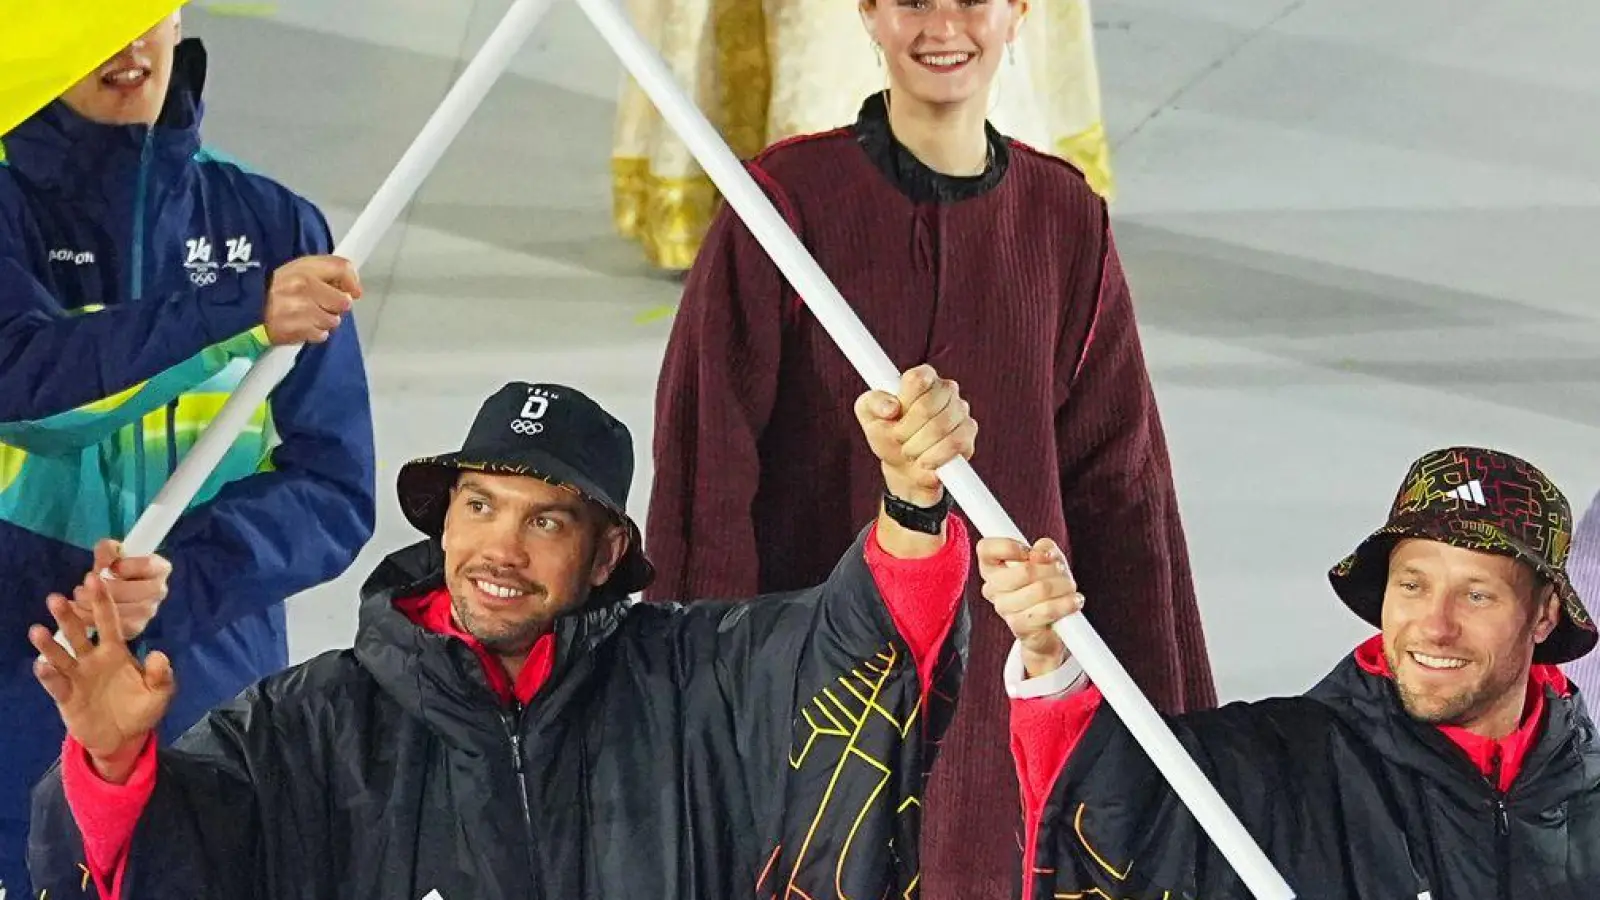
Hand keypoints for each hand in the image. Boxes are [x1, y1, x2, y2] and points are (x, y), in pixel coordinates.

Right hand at [30, 574, 174, 782]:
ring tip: (37, 630)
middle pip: (78, 633)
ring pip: (61, 656)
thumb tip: (158, 654)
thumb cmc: (140, 709)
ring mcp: (78, 677)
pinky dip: (49, 675)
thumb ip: (162, 675)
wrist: (124, 738)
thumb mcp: (159, 693)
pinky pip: (57, 684)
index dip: (102, 601)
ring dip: (49, 644)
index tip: (95, 578)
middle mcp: (93, 659)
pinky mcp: (67, 697)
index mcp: (115, 652)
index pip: (108, 622)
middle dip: (68, 616)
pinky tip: (43, 664)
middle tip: (56, 598)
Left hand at [70, 540, 169, 638]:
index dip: (126, 566)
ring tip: (79, 597)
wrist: (109, 592)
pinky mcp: (136, 628)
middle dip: (105, 589)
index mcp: (159, 568)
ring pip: (125, 611)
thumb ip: (106, 550)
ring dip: (95, 605)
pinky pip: (114, 627)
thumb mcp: (109, 554)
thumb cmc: (111, 570)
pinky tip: (78, 611)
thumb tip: (104, 559)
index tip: (110, 568)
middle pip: (136, 592)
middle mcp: (159, 590)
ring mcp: (149, 611)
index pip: (148, 565)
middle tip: (86, 584)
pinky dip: (92, 619)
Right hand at [263, 255, 361, 345]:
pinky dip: (314, 333)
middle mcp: (303, 286)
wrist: (245, 310)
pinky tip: (300, 325)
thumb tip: (354, 289)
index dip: (352, 282)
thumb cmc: (273, 291)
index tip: (352, 291)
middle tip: (319, 304)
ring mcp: (300, 309)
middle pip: (344, 302)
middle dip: (335, 306)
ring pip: (333, 320)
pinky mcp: (296, 329)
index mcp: (304, 268)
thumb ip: (327, 271)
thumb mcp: (298, 269)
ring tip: (305, 315)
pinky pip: (321, 335)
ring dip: (323, 321)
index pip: (343, 268)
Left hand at [855, 365, 976, 506]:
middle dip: (905, 431)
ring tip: (910, 452)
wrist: (905, 467)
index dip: (903, 402)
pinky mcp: (969, 432)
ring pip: (940, 427)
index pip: (917, 379)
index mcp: (921, 377)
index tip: (894, 416)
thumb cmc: (887, 434)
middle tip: (898, 440)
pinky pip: (955, 443)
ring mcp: (960, 410)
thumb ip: (872, 403)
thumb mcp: (869, 416)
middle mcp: (945, 388)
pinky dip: (935, 457)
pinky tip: (925, 461)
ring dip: (918, 447)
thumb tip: (891, 407)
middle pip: (927, 406)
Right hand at [979, 537, 1082, 677]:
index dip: (1009, 546)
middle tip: (1061, 571)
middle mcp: (992, 588)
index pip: (986, 548)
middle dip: (1052, 569)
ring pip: (1040, 589)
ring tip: (1070, 588)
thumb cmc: (1046, 587)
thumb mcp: (1048, 560)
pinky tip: (1074, 601)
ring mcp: (1004, 609)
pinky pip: (1047, 610)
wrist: (1049, 626)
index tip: (1030, 552)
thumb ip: (1044, 549)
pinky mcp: (1019, 627)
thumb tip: (1041, 553)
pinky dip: (1066, 604)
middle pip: (1024, 570)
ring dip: (1064, 586)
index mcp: (991, 568)